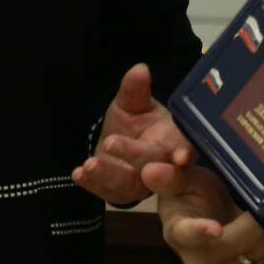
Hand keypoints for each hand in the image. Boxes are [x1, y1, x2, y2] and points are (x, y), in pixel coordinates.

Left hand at [71, 64, 192, 204]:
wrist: (117, 146)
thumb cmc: (136, 122)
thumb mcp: (134, 103)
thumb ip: (136, 89)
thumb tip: (139, 69)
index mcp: (174, 142)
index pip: (184, 149)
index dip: (184, 153)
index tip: (180, 156)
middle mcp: (161, 167)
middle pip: (154, 165)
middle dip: (135, 156)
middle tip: (111, 143)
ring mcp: (141, 185)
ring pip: (128, 184)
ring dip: (108, 175)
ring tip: (90, 165)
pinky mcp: (120, 194)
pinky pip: (106, 191)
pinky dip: (92, 183)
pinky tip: (79, 174)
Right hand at [142, 158, 263, 263]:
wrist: (205, 216)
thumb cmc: (192, 193)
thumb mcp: (183, 178)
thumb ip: (170, 176)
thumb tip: (151, 171)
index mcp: (177, 232)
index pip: (187, 234)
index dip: (201, 231)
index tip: (216, 228)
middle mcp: (195, 259)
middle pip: (231, 244)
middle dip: (254, 223)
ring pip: (252, 254)